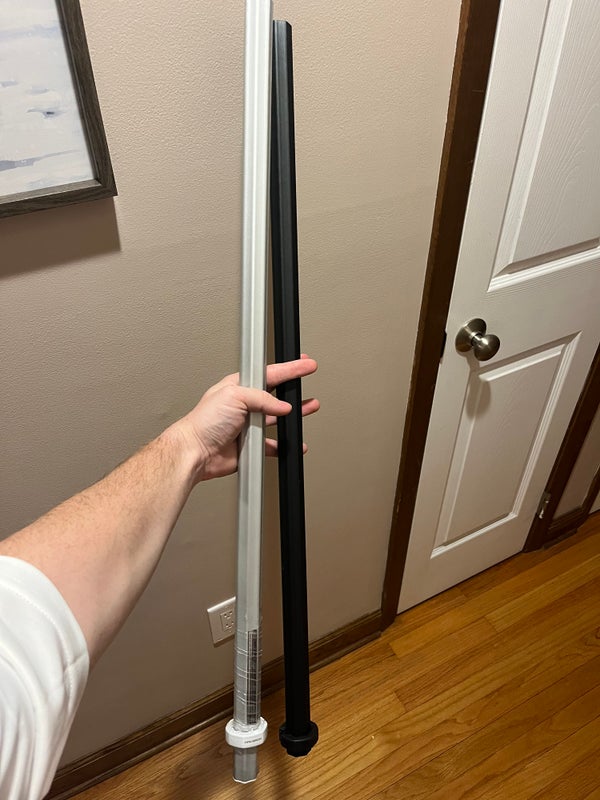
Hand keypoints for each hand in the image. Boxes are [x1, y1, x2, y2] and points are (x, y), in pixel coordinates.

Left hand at [177, 357, 318, 481]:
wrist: (196, 452)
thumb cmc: (204, 422)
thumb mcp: (234, 396)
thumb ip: (262, 398)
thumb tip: (283, 406)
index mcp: (239, 387)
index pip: (270, 373)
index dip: (289, 368)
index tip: (305, 363)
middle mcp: (245, 405)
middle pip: (276, 394)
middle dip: (294, 387)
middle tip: (308, 380)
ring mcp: (248, 425)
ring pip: (278, 419)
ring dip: (294, 415)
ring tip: (310, 407)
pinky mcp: (251, 444)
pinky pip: (273, 444)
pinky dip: (284, 445)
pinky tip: (294, 444)